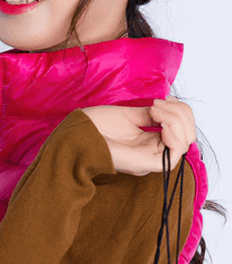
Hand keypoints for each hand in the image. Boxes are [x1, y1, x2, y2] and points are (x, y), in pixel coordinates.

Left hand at [81, 96, 196, 176]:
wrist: (76, 135)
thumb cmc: (95, 127)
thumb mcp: (130, 116)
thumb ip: (152, 115)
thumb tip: (170, 108)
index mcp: (148, 143)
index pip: (181, 130)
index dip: (179, 110)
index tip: (161, 99)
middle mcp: (151, 153)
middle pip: (187, 135)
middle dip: (180, 112)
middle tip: (157, 104)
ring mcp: (149, 160)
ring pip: (185, 142)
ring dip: (177, 119)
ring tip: (156, 110)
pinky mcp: (146, 164)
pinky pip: (175, 154)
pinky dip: (174, 133)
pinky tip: (159, 122)